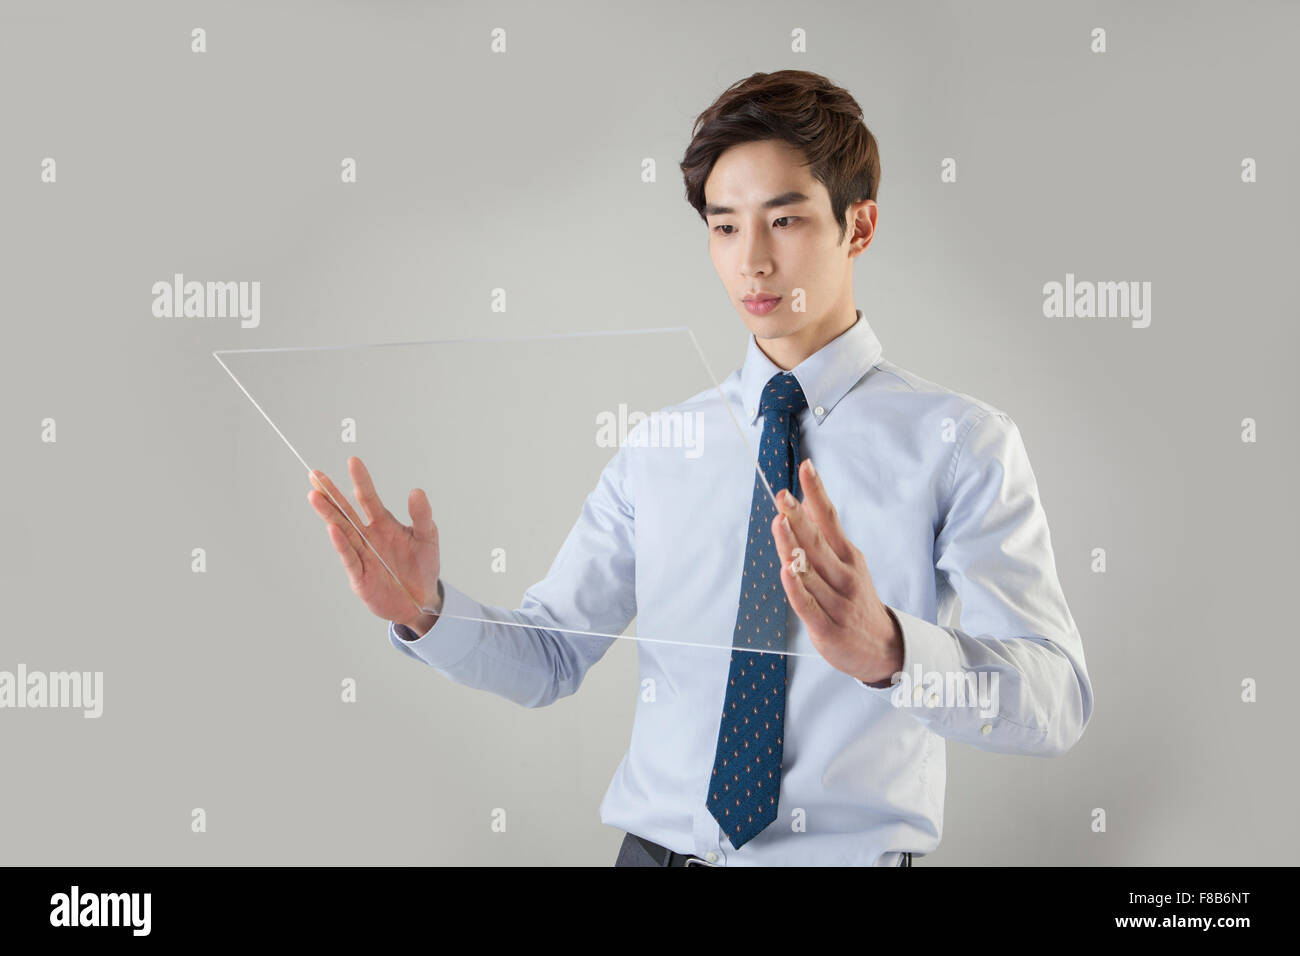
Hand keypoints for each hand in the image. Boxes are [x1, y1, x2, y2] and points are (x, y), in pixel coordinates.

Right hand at [306, 456, 441, 629]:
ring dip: (329, 514)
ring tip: (314, 495)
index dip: (361, 480)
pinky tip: (332, 529)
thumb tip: (416, 491)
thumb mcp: (427, 538)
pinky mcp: (360, 576)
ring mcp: (362, 555)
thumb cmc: (422, 565)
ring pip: (342, 531)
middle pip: (346, 512)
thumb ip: (421, 516)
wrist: (421, 599)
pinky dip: (341, 544)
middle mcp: (368, 536)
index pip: (369, 498)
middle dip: (331, 494)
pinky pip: (349, 557)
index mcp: (383, 524)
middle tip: (316, 475)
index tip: (353, 461)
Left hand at [769, 458, 902, 685]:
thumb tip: (800, 501)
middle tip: (783, 495)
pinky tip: (786, 570)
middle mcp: (844, 575)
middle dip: (799, 518)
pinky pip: (808, 605)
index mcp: (848, 555)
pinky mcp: (827, 627)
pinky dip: (796, 588)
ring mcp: (837, 601)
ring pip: (810, 571)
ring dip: (793, 547)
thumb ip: (823, 535)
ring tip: (779, 523)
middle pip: (818, 542)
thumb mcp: (846, 563)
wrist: (884, 648)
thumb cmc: (855, 599)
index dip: (818, 493)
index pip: (831, 519)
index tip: (806, 467)